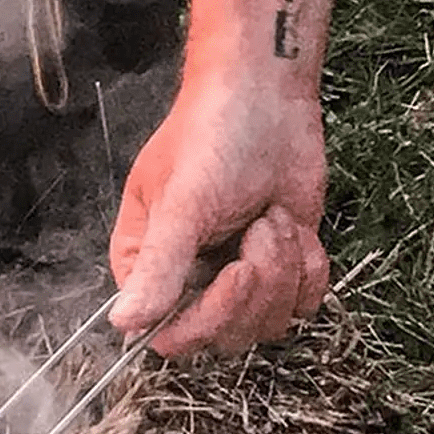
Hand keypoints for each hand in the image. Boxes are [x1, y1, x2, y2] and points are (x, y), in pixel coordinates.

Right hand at [108, 79, 330, 356]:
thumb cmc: (212, 136)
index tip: (238, 270)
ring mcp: (234, 283)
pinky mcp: (278, 274)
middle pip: (225, 337)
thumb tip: (124, 323)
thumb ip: (159, 268)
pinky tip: (293, 226)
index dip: (210, 317)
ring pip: (268, 324)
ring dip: (284, 266)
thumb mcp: (182, 203)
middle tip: (261, 225)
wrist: (267, 96)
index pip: (171, 336)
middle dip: (258, 282)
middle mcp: (187, 287)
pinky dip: (308, 266)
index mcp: (148, 272)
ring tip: (272, 215)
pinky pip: (302, 305)